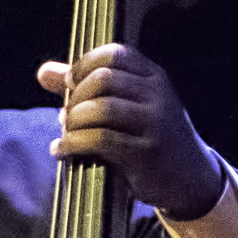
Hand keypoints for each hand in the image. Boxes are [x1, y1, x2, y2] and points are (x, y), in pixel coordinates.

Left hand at [37, 44, 223, 215]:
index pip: (114, 55)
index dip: (85, 64)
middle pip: (104, 79)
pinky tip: (64, 150)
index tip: (70, 83)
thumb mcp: (131, 108)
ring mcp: (155, 124)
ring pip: (102, 108)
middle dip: (76, 96)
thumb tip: (44, 73)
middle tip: (66, 116)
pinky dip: (74, 143)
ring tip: (67, 133)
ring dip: (75, 120)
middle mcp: (158, 96)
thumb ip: (89, 89)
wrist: (193, 182)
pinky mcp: (147, 153)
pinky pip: (101, 139)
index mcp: (155, 78)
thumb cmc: (154, 141)